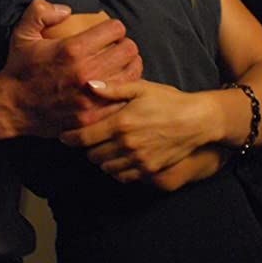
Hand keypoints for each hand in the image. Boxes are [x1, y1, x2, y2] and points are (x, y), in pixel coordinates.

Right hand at [2, 0, 141, 136]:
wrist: (12, 107)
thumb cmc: (19, 68)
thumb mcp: (23, 33)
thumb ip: (41, 11)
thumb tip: (66, 9)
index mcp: (72, 49)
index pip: (116, 29)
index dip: (114, 28)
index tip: (108, 33)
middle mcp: (85, 71)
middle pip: (128, 50)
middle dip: (124, 45)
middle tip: (117, 49)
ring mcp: (91, 96)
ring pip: (132, 74)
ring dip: (128, 67)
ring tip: (119, 66)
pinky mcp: (92, 115)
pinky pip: (123, 98)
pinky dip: (124, 90)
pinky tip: (115, 87)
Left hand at [59, 79, 211, 179]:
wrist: (197, 120)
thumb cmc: (169, 100)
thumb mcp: (141, 88)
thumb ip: (113, 89)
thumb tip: (89, 85)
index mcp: (120, 123)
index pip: (84, 138)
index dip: (70, 138)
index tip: (64, 136)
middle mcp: (126, 144)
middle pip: (92, 155)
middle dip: (87, 148)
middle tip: (88, 139)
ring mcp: (138, 159)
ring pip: (106, 167)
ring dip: (101, 159)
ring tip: (103, 148)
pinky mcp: (148, 170)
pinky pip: (122, 176)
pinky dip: (116, 170)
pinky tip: (119, 158)